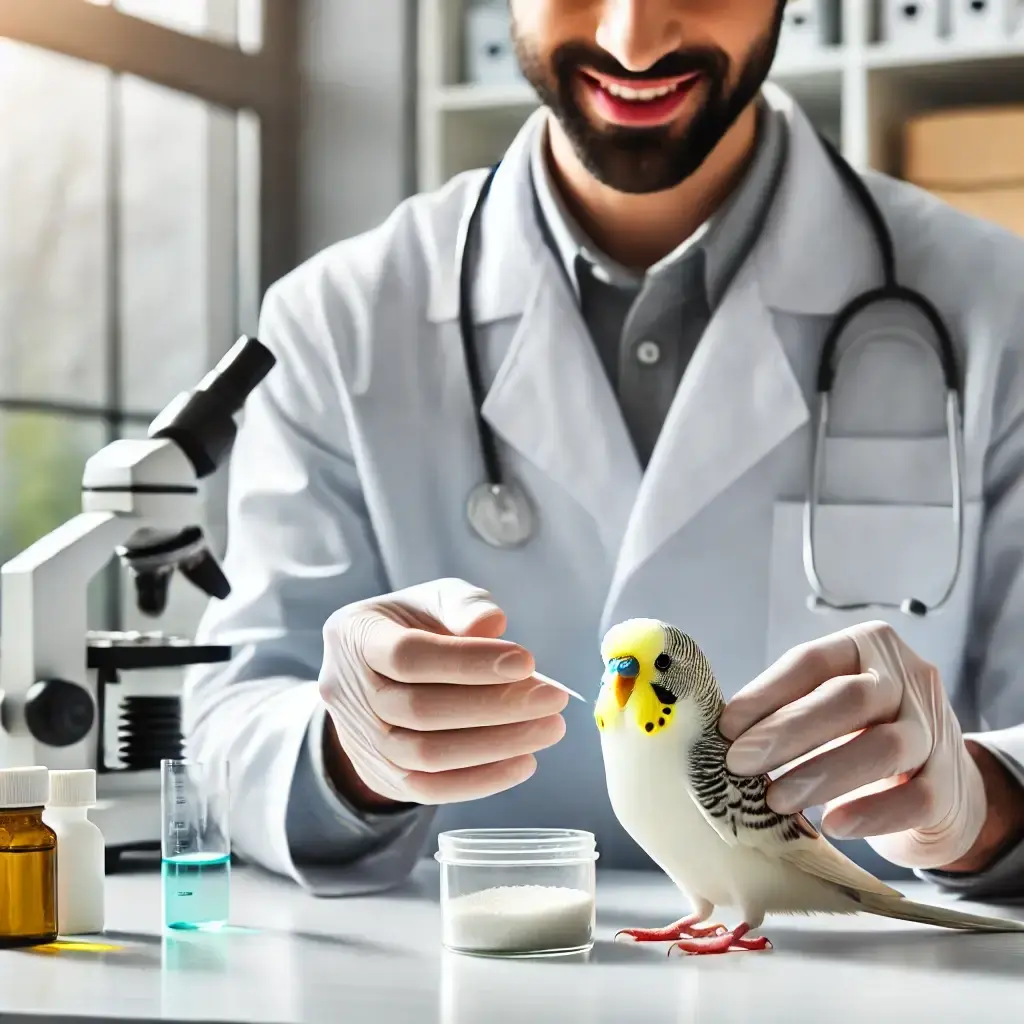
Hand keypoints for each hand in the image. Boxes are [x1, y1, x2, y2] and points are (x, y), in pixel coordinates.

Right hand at [318, 578, 567, 808]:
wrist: (377, 671)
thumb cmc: (415, 624)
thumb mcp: (435, 598)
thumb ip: (463, 606)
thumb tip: (491, 626)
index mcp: (355, 635)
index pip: (408, 656)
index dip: (468, 662)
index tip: (527, 661)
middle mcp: (346, 691)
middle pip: (419, 711)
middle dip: (494, 707)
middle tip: (553, 698)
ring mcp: (359, 740)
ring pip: (425, 756)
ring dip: (495, 746)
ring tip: (548, 728)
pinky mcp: (380, 775)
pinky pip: (428, 790)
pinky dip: (480, 781)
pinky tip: (524, 761)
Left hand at [718, 621, 987, 869]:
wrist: (937, 785)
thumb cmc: (859, 737)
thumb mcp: (826, 707)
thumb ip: (785, 712)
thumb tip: (721, 738)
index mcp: (865, 648)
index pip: (812, 661)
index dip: (767, 693)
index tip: (726, 727)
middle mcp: (907, 679)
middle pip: (850, 699)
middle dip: (788, 732)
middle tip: (739, 763)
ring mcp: (935, 730)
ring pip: (885, 747)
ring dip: (823, 774)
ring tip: (775, 799)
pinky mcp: (951, 785)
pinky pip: (916, 798)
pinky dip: (872, 814)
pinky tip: (833, 825)